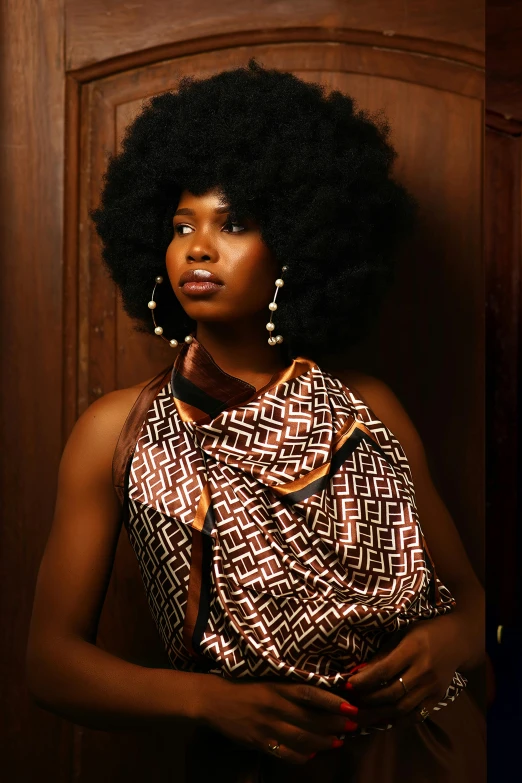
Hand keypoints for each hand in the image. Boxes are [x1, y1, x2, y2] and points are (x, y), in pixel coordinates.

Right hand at [197, 677, 358, 764]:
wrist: (214, 699)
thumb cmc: (244, 687)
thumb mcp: (268, 681)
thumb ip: (289, 689)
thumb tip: (318, 697)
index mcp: (278, 687)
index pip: (310, 694)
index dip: (332, 701)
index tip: (350, 706)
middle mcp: (275, 706)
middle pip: (311, 719)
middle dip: (334, 724)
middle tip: (352, 726)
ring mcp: (268, 725)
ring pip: (302, 738)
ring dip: (323, 742)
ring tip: (337, 742)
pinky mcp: (259, 741)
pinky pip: (285, 753)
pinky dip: (301, 756)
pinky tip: (311, 754)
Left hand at [345, 615, 463, 729]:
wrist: (456, 640)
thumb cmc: (424, 632)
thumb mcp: (402, 634)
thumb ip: (383, 654)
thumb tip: (360, 672)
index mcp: (413, 649)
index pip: (384, 670)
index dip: (364, 680)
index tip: (349, 684)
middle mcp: (423, 670)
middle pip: (392, 693)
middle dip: (369, 699)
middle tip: (353, 700)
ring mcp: (432, 686)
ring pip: (403, 708)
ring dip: (380, 713)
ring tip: (364, 712)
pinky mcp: (438, 697)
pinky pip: (417, 715)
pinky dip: (399, 720)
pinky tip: (385, 718)